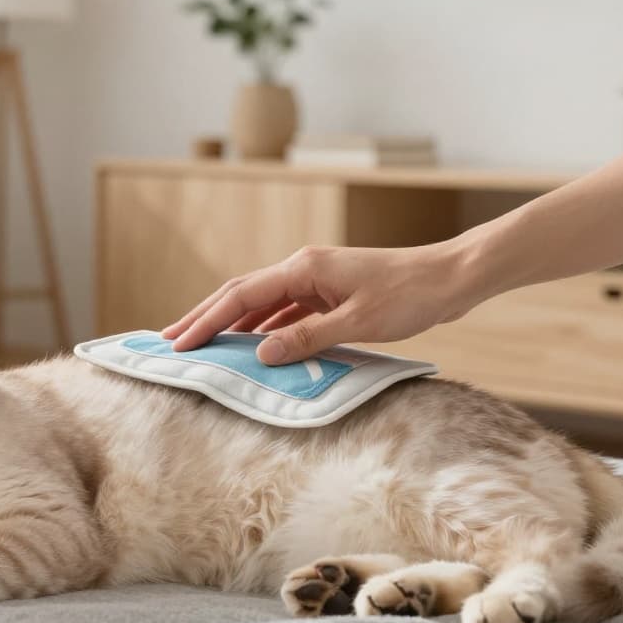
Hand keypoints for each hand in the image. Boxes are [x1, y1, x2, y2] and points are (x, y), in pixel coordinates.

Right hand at [162, 244, 475, 364]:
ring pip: (262, 303)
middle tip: (171, 341)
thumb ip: (307, 338)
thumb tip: (261, 355)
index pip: (240, 296)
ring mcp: (317, 280)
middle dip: (205, 317)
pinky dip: (265, 329)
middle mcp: (304, 268)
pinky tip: (255, 348)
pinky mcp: (331, 293)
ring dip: (232, 325)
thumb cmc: (411, 295)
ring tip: (204, 347)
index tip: (178, 343)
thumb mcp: (358, 322)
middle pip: (241, 294)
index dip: (206, 320)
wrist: (451, 278)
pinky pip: (286, 311)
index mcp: (304, 268)